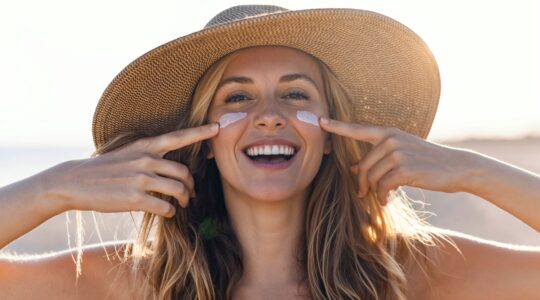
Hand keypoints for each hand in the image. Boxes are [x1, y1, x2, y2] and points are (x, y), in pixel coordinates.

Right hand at [44, 123, 218, 216]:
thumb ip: (151, 156)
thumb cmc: (105, 168)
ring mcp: (140, 179)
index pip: (179, 136)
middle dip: (191, 186)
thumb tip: (173, 168)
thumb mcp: (128, 153)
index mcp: (145, 146)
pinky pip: (165, 207)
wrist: (75, 181)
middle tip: (190, 194)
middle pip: (184, 173)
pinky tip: (167, 212)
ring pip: (178, 190)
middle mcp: (146, 160)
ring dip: (184, 200)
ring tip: (181, 204)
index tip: (217, 127)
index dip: (200, 132)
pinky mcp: (135, 199)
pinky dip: (170, 211)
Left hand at [320, 117, 474, 204]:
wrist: (456, 167)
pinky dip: (383, 197)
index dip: (337, 127)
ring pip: (372, 178)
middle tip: (365, 194)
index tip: (320, 121)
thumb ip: (378, 158)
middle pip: (363, 166)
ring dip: (375, 192)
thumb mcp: (402, 154)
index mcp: (388, 133)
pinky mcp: (404, 168)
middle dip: (363, 183)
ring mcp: (398, 153)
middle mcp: (391, 139)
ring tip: (383, 197)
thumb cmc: (427, 162)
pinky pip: (382, 187)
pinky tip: (388, 200)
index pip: (358, 129)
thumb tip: (355, 168)